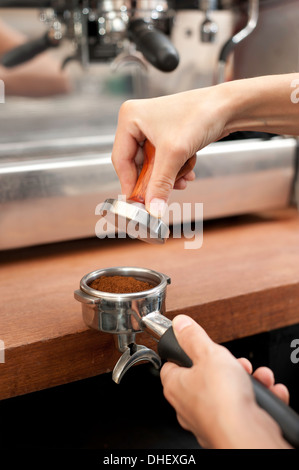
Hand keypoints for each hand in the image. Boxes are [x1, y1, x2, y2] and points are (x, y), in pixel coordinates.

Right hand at [111, 86, 229, 215]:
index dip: (129, 184)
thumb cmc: (200, 115)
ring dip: (168, 176)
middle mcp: (138, 121)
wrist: (229, 107)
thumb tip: (152, 210)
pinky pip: (164, 160)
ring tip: (182, 180)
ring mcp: (152, 128)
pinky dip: (175, 169)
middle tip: (161, 196)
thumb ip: (160, 185)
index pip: (121, 160)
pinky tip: (188, 172)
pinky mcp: (167, 134)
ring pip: (153, 165)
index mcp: (129, 118)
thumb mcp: (174, 155)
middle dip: (154, 180)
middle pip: (137, 164)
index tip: (137, 203)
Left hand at [160, 315, 290, 448]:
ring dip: (245, 380)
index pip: (171, 365)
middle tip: (234, 362)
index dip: (185, 353)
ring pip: (227, 392)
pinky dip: (255, 398)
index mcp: (176, 385)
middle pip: (205, 377)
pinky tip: (266, 392)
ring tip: (254, 376)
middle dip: (225, 366)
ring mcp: (209, 418)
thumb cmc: (221, 399)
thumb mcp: (208, 354)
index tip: (196, 346)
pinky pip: (242, 407)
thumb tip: (180, 324)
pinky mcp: (229, 427)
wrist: (245, 434)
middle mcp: (188, 405)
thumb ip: (193, 337)